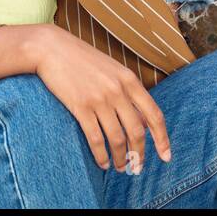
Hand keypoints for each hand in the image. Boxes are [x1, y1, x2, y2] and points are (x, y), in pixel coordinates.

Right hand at [32, 26, 170, 171]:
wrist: (51, 48)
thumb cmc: (82, 59)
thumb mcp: (112, 69)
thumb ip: (129, 92)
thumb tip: (144, 122)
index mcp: (129, 80)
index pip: (154, 115)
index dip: (162, 139)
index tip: (165, 157)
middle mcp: (118, 90)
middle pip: (137, 131)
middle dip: (139, 154)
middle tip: (137, 167)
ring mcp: (99, 99)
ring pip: (117, 138)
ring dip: (120, 158)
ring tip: (121, 167)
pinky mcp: (80, 106)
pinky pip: (95, 138)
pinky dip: (101, 155)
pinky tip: (102, 163)